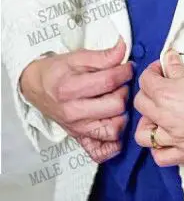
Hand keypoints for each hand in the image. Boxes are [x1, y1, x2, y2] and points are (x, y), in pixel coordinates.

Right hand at [20, 37, 132, 162]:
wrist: (37, 87)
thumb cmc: (58, 72)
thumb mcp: (78, 57)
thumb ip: (104, 56)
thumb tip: (123, 48)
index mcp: (70, 89)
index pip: (110, 81)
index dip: (126, 71)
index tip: (128, 67)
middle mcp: (73, 113)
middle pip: (116, 106)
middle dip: (124, 91)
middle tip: (121, 84)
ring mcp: (77, 129)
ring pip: (114, 130)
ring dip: (122, 114)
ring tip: (117, 101)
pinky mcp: (79, 139)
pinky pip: (101, 152)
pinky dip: (113, 144)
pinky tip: (115, 125)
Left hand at [134, 50, 183, 166]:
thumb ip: (178, 69)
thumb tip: (169, 62)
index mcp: (167, 94)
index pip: (146, 81)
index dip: (153, 71)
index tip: (161, 69)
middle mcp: (165, 117)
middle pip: (141, 104)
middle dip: (149, 92)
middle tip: (161, 87)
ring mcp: (174, 138)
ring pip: (144, 134)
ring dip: (148, 122)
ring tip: (159, 115)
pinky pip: (161, 157)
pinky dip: (159, 148)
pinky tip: (167, 138)